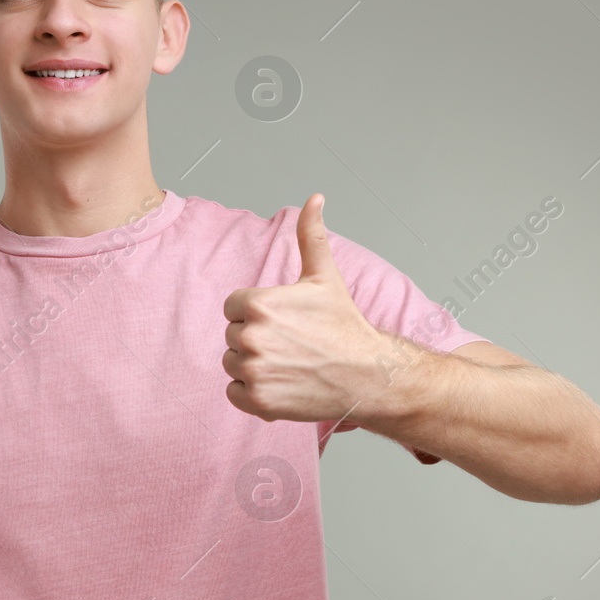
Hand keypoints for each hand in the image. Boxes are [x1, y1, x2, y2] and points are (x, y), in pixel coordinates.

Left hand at [222, 193, 390, 422]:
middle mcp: (251, 337)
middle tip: (291, 344)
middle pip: (232, 335)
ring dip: (253, 366)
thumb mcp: (324, 277)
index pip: (233, 307)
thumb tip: (315, 198)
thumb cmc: (345, 326)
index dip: (256, 314)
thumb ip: (310, 235)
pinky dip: (251, 392)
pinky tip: (281, 384)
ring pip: (232, 363)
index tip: (284, 322)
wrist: (367, 374)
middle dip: (256, 339)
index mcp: (258, 304)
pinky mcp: (258, 401)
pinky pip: (233, 392)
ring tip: (288, 363)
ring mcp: (254, 371)